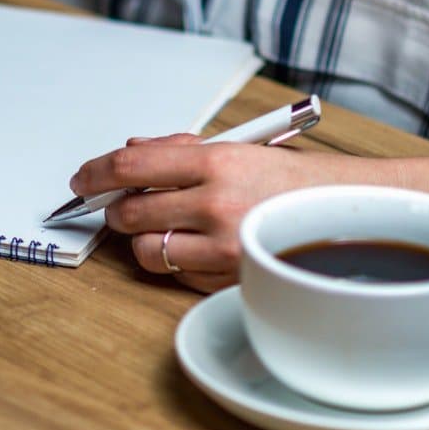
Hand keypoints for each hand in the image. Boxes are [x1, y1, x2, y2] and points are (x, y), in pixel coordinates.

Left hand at [70, 133, 333, 293]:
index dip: (95, 174)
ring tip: (164, 226)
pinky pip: (178, 275)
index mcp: (216, 162)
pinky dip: (177, 262)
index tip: (82, 179)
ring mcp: (224, 247)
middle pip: (130, 213)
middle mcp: (217, 204)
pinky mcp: (232, 280)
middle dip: (117, 210)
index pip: (131, 167)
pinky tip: (195, 245)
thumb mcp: (235, 149)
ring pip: (148, 250)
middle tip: (123, 205)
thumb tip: (127, 153)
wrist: (346, 213)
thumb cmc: (287, 180)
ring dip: (145, 239)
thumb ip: (176, 150)